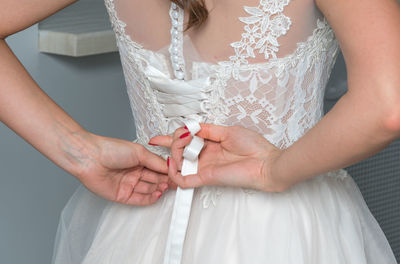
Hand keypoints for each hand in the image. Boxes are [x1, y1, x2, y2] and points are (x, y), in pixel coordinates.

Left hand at [71, 132, 169, 205]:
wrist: (89, 158)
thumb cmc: (109, 149)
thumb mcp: (139, 152)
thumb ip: (156, 161)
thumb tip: (170, 166)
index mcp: (139, 160)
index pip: (158, 168)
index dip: (168, 172)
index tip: (178, 174)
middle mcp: (134, 172)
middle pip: (155, 180)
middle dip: (166, 181)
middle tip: (176, 183)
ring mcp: (128, 184)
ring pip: (149, 190)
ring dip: (159, 189)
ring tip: (167, 188)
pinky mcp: (122, 195)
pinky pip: (139, 199)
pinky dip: (150, 198)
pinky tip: (157, 195)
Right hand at [149, 124, 286, 191]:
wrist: (267, 164)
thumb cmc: (254, 148)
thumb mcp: (228, 131)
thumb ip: (208, 130)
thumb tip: (191, 126)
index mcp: (210, 145)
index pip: (185, 142)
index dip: (169, 139)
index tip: (156, 138)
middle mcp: (205, 157)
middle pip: (178, 150)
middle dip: (172, 142)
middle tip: (179, 138)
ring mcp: (204, 168)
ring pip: (177, 163)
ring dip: (173, 154)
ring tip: (180, 148)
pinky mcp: (205, 178)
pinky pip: (184, 180)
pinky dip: (174, 175)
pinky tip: (173, 166)